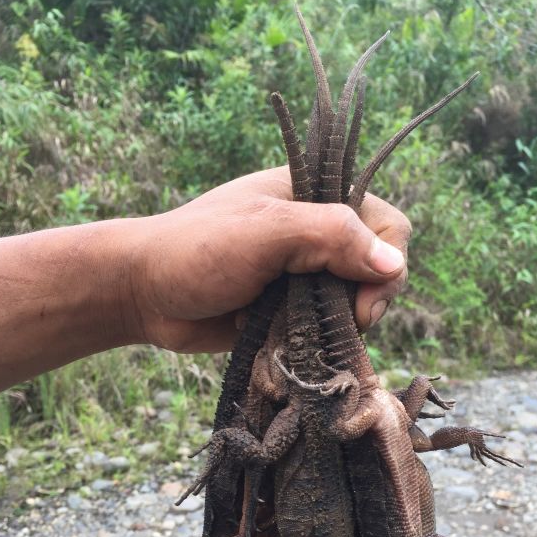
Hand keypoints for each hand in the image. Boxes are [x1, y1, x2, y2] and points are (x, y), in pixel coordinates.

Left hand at [128, 166, 409, 351]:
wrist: (141, 294)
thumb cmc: (197, 250)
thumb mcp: (267, 232)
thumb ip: (332, 236)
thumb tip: (395, 264)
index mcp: (315, 196)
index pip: (387, 224)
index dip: (387, 263)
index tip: (363, 302)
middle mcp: (315, 234)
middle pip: (377, 269)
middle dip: (364, 300)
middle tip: (338, 322)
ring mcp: (303, 275)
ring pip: (353, 304)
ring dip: (334, 323)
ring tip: (294, 328)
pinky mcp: (288, 310)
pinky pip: (322, 329)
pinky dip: (313, 339)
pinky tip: (284, 340)